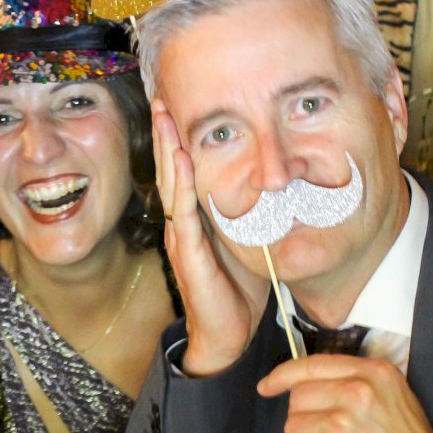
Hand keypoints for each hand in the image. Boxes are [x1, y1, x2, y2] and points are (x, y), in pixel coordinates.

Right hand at [152, 101, 261, 374]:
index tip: (175, 104)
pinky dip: (182, 184)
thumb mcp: (245, 244)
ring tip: (165, 115)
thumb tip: (270, 184)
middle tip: (161, 95)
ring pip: (172, 184)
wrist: (228, 337)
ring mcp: (182, 238)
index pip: (183, 171)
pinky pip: (184, 213)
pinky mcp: (190, 255)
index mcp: (195, 220)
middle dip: (166, 132)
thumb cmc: (237, 293)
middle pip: (170, 169)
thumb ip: (248, 215)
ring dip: (168, 148)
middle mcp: (182, 224)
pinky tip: (180, 160)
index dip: (177, 138)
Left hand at [258, 355, 432, 432]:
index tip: (268, 385)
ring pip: (292, 426)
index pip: (311, 365)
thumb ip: (354, 382)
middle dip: (305, 417)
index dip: (283, 376)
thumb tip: (306, 384)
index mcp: (372, 372)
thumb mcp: (393, 397)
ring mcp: (339, 422)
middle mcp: (355, 391)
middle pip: (297, 397)